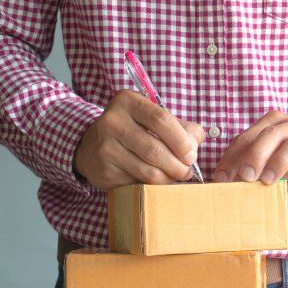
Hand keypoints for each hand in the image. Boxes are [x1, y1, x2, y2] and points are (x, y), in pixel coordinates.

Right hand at [74, 90, 204, 188]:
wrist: (91, 148)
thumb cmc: (132, 131)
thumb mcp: (152, 119)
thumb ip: (179, 127)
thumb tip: (196, 141)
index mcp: (128, 101)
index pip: (161, 120)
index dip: (181, 141)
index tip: (191, 155)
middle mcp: (113, 121)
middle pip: (155, 149)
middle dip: (178, 165)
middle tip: (186, 171)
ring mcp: (106, 146)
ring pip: (148, 170)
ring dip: (168, 178)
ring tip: (175, 176)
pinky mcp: (104, 169)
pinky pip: (138, 182)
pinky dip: (153, 186)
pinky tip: (155, 180)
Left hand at [213, 110, 287, 196]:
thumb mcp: (275, 153)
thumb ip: (253, 161)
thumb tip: (227, 182)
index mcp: (273, 123)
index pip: (247, 137)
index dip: (232, 157)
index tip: (221, 178)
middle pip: (270, 136)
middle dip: (254, 156)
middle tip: (245, 177)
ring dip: (278, 163)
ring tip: (267, 182)